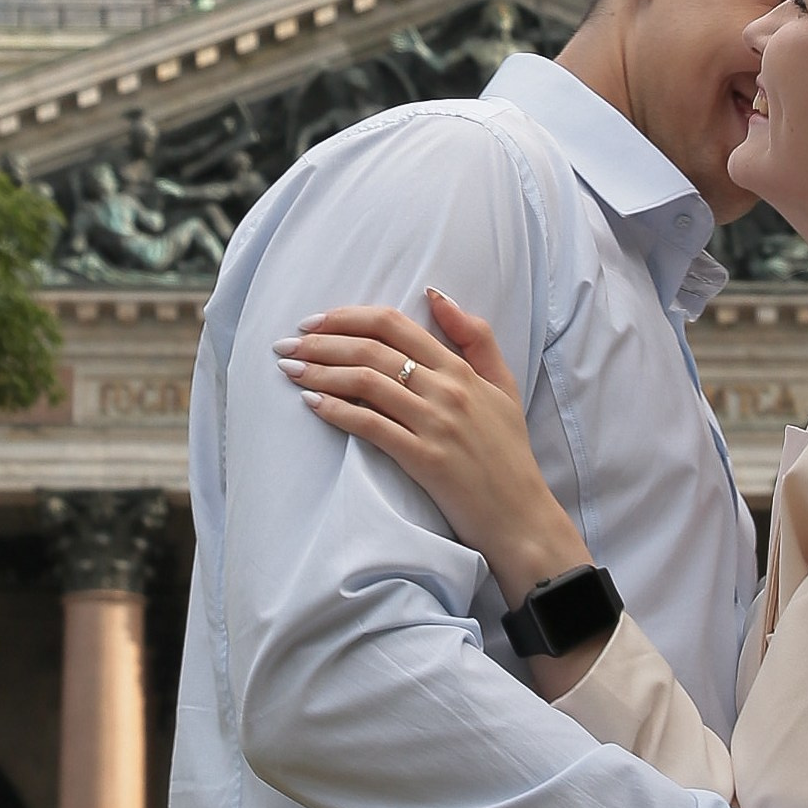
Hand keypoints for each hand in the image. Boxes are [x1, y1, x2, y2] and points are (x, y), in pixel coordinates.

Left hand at [278, 289, 589, 612]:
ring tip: (288, 370)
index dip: (349, 316)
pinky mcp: (424, 458)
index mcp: (461, 368)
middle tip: (286, 344)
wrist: (520, 514)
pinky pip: (371, 426)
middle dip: (321, 341)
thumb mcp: (503, 385)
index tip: (315, 321)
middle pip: (372, 349)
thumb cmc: (507, 451)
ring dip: (320, 371)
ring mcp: (435, 423)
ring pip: (366, 382)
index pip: (395, 324)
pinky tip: (311, 404)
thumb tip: (436, 293)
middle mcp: (447, 389)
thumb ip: (476, 336)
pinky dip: (336, 411)